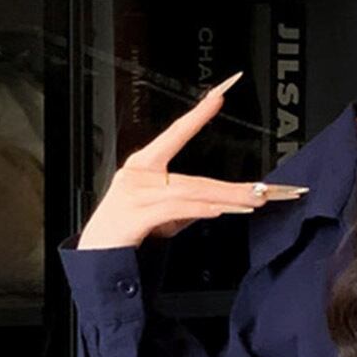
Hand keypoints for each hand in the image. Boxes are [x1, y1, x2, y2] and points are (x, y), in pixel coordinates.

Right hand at [76, 71, 308, 250]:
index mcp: (143, 167)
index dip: (196, 117)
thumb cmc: (125, 235)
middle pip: (194, 178)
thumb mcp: (161, 217)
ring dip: (224, 199)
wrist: (96, 258)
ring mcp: (135, 194)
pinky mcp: (135, 216)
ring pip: (189, 193)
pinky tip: (218, 210)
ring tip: (250, 203)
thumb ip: (186, 206)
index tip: (217, 98)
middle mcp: (138, 175)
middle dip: (231, 187)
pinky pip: (174, 209)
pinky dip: (199, 209)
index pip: (174, 135)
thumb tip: (217, 203)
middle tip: (261, 191)